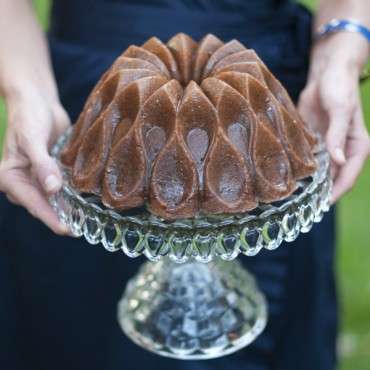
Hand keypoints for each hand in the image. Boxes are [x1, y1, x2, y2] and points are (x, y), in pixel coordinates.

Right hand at [0, 85, 70, 233]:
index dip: (50, 217)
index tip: (66, 230)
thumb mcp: (32, 140)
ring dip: (67, 209)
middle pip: (43, 205)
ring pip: (53, 200)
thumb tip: (53, 190)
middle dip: (59, 217)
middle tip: (80, 230)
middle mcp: (23, 182)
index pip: (32, 202)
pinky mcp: (51, 173)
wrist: (37, 102)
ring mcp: (38, 179)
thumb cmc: (29, 117)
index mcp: (10, 177)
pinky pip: (61, 189)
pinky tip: (84, 203)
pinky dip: (71, 196)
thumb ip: (42, 165)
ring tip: (85, 221)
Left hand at [298, 32, 369, 202]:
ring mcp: (328, 150)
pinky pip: (308, 163)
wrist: (326, 74)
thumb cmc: (340, 88)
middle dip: (319, 194)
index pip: (347, 178)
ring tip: (291, 200)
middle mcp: (343, 152)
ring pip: (319, 175)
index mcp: (357, 147)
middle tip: (301, 209)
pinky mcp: (315, 144)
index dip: (334, 193)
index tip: (319, 207)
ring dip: (309, 186)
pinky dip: (301, 172)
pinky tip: (287, 180)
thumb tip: (339, 161)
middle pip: (332, 181)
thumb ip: (338, 135)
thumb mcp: (341, 110)